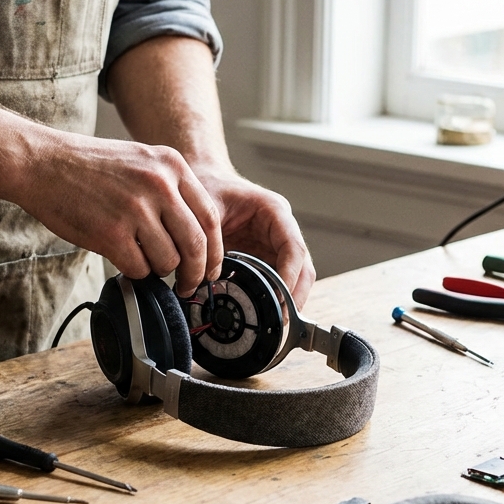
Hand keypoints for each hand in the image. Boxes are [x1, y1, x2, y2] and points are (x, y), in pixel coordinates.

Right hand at [9, 133, 223, 292]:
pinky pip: (140, 269)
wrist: (42, 163)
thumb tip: (195, 236)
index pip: (210, 217)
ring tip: (143, 262)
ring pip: (169, 261)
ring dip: (159, 271)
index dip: (215, 250)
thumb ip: (170, 189)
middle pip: (197, 244)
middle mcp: (159, 184)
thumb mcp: (141, 161)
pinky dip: (135, 273)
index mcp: (172, 165)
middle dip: (196, 273)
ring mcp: (136, 209)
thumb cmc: (88, 167)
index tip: (210, 268)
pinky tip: (124, 261)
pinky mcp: (112, 233)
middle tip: (188, 286)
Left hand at [193, 166, 315, 307]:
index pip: (294, 249)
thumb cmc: (206, 187)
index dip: (289, 277)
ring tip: (273, 324)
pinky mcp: (265, 258)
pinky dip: (272, 299)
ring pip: (294, 278)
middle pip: (302, 268)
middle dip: (294, 296)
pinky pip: (276, 281)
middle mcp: (281, 230)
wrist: (201, 179)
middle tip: (280, 321)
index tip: (279, 299)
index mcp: (274, 212)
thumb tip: (202, 278)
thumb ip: (207, 241)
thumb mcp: (205, 210)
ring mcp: (275, 245)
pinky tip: (262, 315)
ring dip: (287, 301)